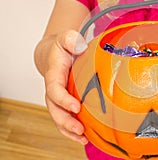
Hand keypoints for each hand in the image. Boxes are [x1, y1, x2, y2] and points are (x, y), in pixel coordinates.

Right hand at [44, 30, 87, 144]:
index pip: (55, 90)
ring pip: (59, 117)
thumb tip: (79, 45)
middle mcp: (53, 90)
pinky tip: (83, 138)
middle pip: (55, 109)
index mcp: (54, 75)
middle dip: (66, 121)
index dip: (63, 99)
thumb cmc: (62, 48)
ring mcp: (58, 99)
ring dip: (69, 130)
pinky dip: (72, 130)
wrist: (56, 55)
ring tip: (82, 138)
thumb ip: (71, 39)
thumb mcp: (66, 38)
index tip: (76, 107)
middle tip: (79, 128)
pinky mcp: (65, 103)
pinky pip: (65, 118)